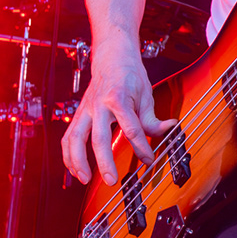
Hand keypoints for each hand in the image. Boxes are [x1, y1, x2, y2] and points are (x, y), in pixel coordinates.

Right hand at [61, 42, 174, 184]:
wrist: (112, 58)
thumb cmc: (129, 75)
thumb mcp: (146, 93)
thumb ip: (152, 117)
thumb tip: (167, 130)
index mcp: (119, 98)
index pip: (131, 128)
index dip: (141, 147)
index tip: (148, 160)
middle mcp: (99, 105)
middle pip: (99, 137)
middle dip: (104, 161)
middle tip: (112, 180)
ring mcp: (86, 110)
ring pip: (75, 139)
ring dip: (78, 161)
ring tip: (85, 179)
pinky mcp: (78, 115)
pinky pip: (68, 137)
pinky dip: (68, 155)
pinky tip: (74, 170)